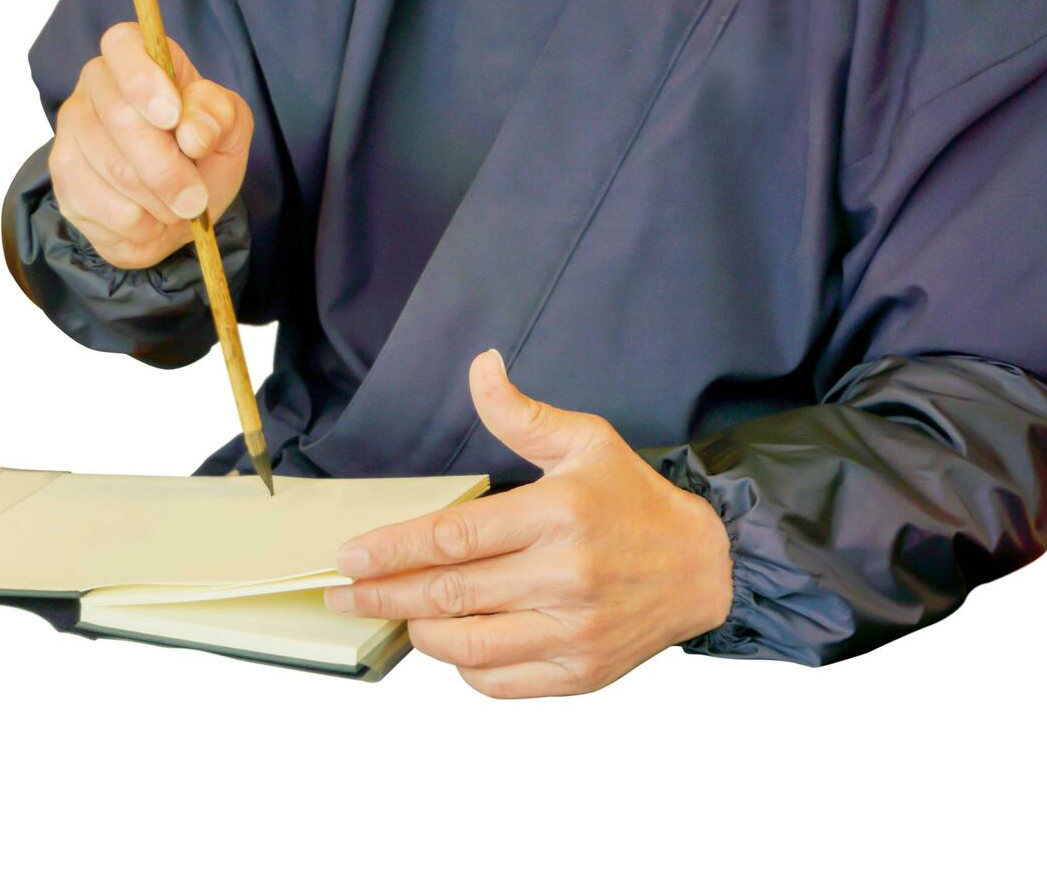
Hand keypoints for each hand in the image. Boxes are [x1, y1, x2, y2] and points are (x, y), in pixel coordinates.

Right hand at [48, 23, 253, 268]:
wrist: (178, 215)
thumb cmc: (200, 158)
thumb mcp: (229, 131)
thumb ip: (220, 117)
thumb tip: (193, 130)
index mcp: (135, 57)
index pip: (123, 45)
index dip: (144, 81)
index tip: (172, 117)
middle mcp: (95, 86)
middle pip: (122, 120)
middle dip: (169, 167)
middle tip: (196, 197)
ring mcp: (72, 132)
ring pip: (115, 169)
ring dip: (161, 200)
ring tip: (177, 206)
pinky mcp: (64, 179)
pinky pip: (104, 206)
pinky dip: (141, 223)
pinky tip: (150, 217)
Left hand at [325, 350, 733, 697]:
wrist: (704, 568)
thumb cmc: (633, 501)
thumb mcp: (585, 442)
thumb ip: (521, 414)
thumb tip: (480, 366)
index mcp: (557, 516)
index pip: (452, 539)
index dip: (391, 550)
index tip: (349, 558)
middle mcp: (564, 578)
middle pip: (447, 594)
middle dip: (383, 595)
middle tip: (342, 594)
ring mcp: (573, 632)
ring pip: (466, 645)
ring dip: (419, 632)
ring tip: (399, 614)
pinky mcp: (581, 673)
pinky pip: (499, 681)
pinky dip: (463, 666)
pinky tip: (453, 641)